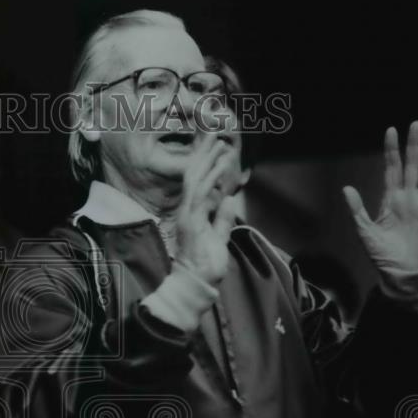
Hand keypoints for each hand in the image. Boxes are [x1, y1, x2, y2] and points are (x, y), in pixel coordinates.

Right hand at [175, 134, 239, 285]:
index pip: (197, 182)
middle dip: (203, 153)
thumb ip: (222, 219)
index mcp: (193, 213)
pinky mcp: (192, 220)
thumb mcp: (219, 238)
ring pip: (196, 178)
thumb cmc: (205, 266)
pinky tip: (221, 164)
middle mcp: (188, 210)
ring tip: (219, 142)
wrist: (196, 284)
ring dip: (208, 159)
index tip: (214, 146)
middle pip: (194, 174)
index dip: (204, 163)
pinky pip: (201, 193)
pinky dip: (212, 176)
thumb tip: (228, 200)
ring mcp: (188, 214)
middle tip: (213, 132)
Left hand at [343, 122, 417, 275]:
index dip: (392, 150)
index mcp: (391, 199)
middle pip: (411, 165)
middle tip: (416, 124)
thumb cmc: (383, 255)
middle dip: (413, 145)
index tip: (391, 131)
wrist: (402, 274)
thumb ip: (357, 209)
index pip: (392, 168)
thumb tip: (346, 188)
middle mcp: (409, 197)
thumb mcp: (365, 231)